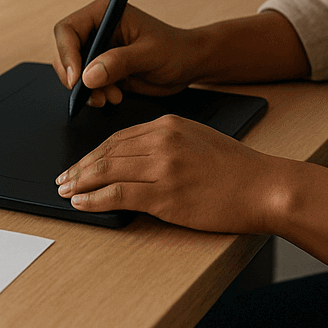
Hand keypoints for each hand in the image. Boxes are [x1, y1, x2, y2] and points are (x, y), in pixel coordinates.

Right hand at [53, 0, 196, 106]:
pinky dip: (94, 94)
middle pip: (65, 52)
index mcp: (105, 12)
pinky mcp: (102, 67)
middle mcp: (97, 28)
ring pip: (73, 71)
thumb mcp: (149, 55)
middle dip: (76, 77)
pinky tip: (115, 97)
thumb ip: (118, 63)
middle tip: (95, 95)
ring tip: (111, 97)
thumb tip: (87, 76)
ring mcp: (98, 49)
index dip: (67, 54)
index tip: (77, 79)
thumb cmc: (175, 50)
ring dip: (86, 89)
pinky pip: (85, 83)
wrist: (189, 65)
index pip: (68, 29)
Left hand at [55, 114, 283, 233]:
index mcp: (168, 124)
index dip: (94, 152)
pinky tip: (82, 203)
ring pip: (108, 171)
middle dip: (81, 166)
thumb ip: (166, 143)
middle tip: (63, 178)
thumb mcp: (197, 140)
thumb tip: (134, 159)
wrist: (264, 186)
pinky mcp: (166, 194)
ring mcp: (163, 167)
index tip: (80, 163)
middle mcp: (162, 140)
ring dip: (81, 182)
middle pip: (108, 152)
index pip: (119, 137)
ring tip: (66, 191)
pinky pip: (119, 195)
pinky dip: (95, 199)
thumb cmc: (236, 169)